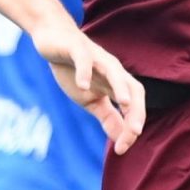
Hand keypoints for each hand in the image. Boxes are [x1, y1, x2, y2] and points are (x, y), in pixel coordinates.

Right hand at [34, 18, 146, 154]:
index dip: (131, 126)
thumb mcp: (92, 100)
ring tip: (123, 102)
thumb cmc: (74, 70)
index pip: (134, 106)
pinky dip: (85, 72)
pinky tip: (82, 85)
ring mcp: (96, 58)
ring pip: (115, 71)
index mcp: (117, 84)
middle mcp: (112, 70)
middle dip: (136, 110)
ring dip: (120, 87)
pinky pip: (84, 59)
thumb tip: (123, 140)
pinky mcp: (77, 48)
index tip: (122, 149)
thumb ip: (108, 118)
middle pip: (134, 88)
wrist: (53, 40)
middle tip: (134, 132)